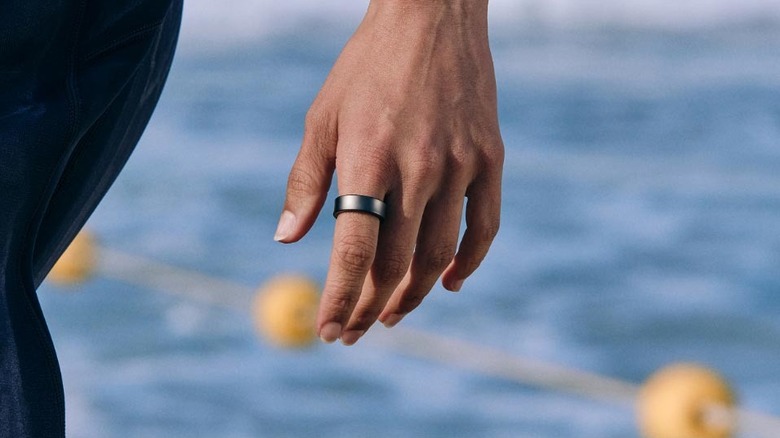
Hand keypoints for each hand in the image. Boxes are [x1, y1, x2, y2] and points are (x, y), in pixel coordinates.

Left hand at [275, 0, 503, 344]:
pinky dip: (470, 262)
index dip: (339, 296)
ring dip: (415, 294)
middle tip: (357, 329)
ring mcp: (460, 163)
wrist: (432, 15)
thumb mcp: (323, 116)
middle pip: (396, 261)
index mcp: (367, 155)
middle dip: (371, 305)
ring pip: (440, 253)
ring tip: (394, 314)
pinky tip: (453, 284)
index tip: (329, 330)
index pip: (352, 247)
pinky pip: (484, 226)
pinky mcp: (489, 158)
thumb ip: (306, 180)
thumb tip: (286, 240)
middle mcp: (417, 165)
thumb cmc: (366, 66)